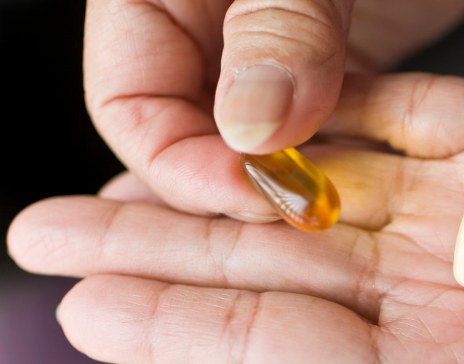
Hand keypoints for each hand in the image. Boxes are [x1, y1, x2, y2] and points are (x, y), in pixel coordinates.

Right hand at [84, 0, 463, 219]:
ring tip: (300, 239)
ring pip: (246, 141)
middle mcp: (198, 21)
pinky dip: (316, 166)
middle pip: (183, 133)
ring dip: (274, 189)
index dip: (180, 164)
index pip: (129, 102)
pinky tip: (333, 205)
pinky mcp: (323, 58)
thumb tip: (249, 131)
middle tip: (269, 241)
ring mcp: (261, 44)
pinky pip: (306, 128)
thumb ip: (280, 24)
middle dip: (224, 190)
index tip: (249, 193)